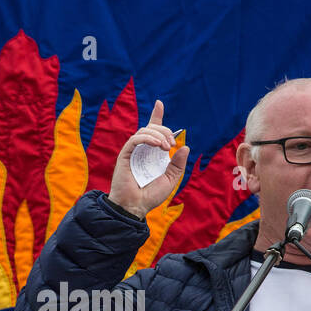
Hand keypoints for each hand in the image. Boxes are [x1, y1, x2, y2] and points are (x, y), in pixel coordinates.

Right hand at [107, 99, 189, 218]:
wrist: (136, 206)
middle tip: (171, 143)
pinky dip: (147, 138)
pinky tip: (157, 145)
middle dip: (164, 130)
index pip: (153, 130)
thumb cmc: (150, 195)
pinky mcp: (125, 155)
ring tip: (165, 146)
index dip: (156, 115)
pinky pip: (135, 139)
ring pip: (144, 131)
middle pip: (151, 128)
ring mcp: (132, 152)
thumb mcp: (170, 179)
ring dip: (158, 135)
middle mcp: (141, 150)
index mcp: (151, 154)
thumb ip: (177, 165)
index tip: (159, 103)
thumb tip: (185, 147)